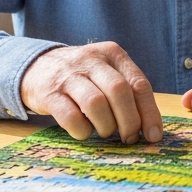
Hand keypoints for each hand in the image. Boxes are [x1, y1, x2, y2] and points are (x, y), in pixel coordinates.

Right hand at [19, 42, 162, 142]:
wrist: (37, 67)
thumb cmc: (83, 77)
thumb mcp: (106, 72)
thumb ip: (128, 92)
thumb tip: (150, 128)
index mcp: (113, 54)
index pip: (138, 84)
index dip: (149, 113)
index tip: (153, 136)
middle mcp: (91, 60)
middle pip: (119, 92)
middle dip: (129, 121)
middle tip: (129, 138)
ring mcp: (68, 75)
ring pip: (96, 104)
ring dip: (106, 126)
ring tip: (105, 132)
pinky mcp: (49, 93)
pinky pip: (71, 117)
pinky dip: (83, 131)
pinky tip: (84, 131)